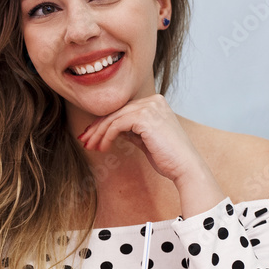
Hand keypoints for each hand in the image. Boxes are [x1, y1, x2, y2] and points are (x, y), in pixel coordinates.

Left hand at [76, 95, 224, 216]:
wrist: (185, 167)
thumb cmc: (168, 157)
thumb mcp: (145, 139)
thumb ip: (131, 130)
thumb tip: (112, 129)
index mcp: (155, 103)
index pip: (122, 110)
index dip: (104, 123)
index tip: (90, 135)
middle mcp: (153, 100)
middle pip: (116, 112)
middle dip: (97, 127)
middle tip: (83, 140)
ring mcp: (150, 106)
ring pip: (114, 117)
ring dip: (98, 133)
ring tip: (89, 147)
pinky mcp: (145, 117)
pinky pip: (117, 124)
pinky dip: (106, 136)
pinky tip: (102, 148)